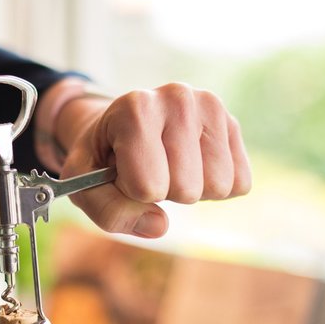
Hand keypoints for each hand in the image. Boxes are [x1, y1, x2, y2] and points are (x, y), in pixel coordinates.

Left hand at [57, 83, 251, 237]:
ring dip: (193, 191)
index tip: (123, 170)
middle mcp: (177, 98)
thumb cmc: (103, 156)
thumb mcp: (84, 183)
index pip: (148, 186)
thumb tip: (159, 225)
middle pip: (186, 189)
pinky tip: (193, 166)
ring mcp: (210, 107)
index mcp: (135, 108)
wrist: (121, 124)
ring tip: (169, 166)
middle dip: (164, 193)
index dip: (132, 193)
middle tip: (148, 168)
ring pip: (218, 186)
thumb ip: (109, 211)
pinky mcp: (232, 123)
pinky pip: (240, 183)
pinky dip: (215, 188)